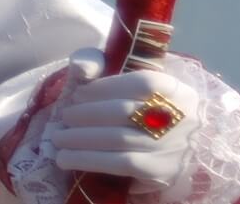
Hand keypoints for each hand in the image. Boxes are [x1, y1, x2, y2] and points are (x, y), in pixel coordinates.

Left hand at [48, 48, 200, 185]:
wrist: (178, 154)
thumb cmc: (149, 113)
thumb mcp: (137, 88)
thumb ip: (107, 69)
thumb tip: (82, 68)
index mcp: (178, 91)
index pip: (143, 82)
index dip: (106, 86)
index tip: (78, 93)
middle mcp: (181, 119)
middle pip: (126, 112)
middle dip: (87, 114)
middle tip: (64, 117)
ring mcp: (172, 147)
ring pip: (119, 139)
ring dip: (81, 138)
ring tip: (58, 137)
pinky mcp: (160, 172)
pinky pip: (120, 164)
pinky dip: (88, 159)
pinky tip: (65, 158)